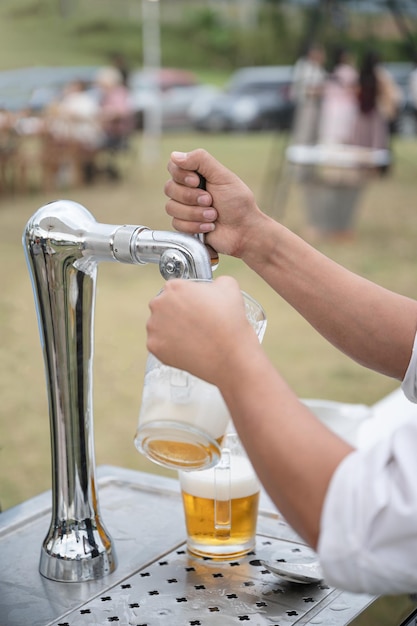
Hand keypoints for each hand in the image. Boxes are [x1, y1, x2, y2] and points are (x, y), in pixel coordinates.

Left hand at [146, 276, 260, 385]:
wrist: (229, 354)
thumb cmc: (230, 320)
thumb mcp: (229, 286)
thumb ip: (214, 280)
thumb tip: (212, 286)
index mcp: (174, 287)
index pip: (175, 289)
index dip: (187, 298)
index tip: (195, 306)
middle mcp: (159, 304)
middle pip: (163, 306)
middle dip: (176, 313)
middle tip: (194, 323)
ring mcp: (154, 327)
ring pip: (159, 325)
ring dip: (171, 329)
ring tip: (192, 336)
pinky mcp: (154, 346)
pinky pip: (159, 343)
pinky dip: (170, 346)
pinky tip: (187, 347)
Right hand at [164, 148, 264, 257]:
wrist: (243, 231)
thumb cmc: (238, 203)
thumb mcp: (223, 176)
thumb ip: (200, 160)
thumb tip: (175, 155)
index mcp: (197, 174)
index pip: (173, 167)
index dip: (181, 175)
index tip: (197, 182)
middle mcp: (188, 190)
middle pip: (169, 188)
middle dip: (191, 197)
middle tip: (210, 201)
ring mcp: (186, 208)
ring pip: (171, 207)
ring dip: (195, 213)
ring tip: (213, 216)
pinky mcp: (185, 225)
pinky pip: (176, 224)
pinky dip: (195, 225)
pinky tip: (209, 226)